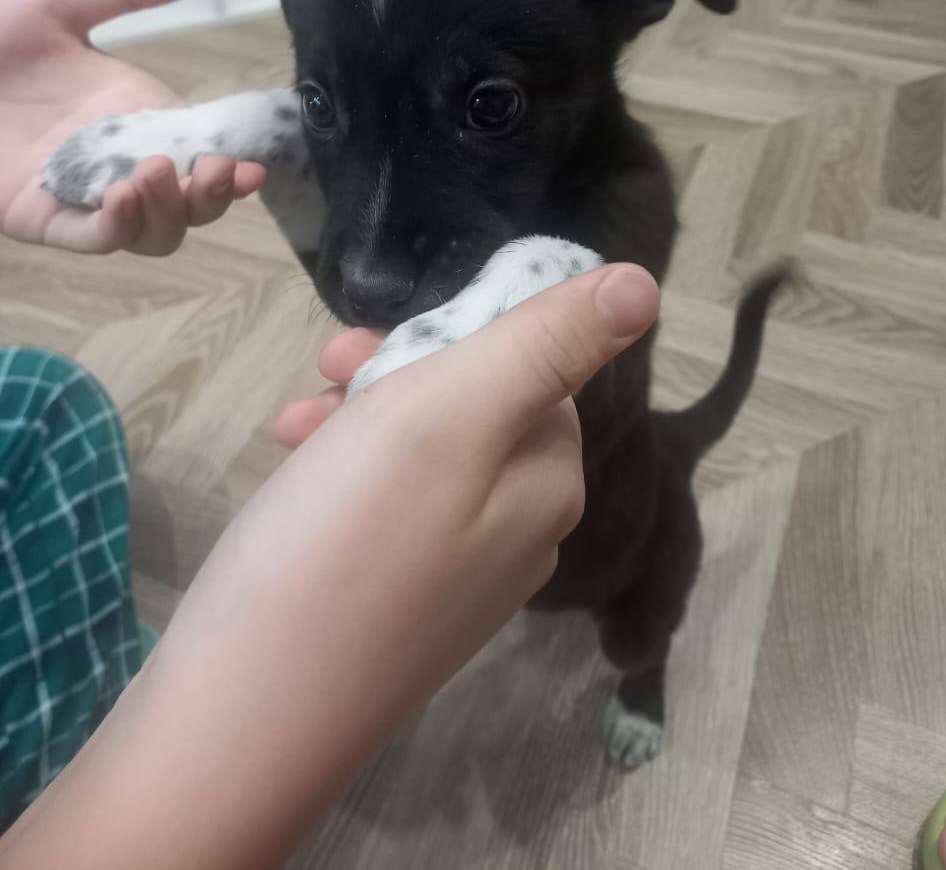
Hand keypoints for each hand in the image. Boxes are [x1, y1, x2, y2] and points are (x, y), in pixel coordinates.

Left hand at [0, 0, 264, 254]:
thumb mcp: (59, 1)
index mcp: (139, 118)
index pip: (202, 155)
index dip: (233, 166)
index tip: (252, 161)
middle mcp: (121, 164)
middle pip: (189, 206)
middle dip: (213, 197)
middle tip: (218, 170)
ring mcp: (85, 195)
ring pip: (151, 233)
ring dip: (171, 213)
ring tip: (158, 174)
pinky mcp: (42, 217)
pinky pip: (91, 239)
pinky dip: (117, 227)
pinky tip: (122, 197)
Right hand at [1, 263, 658, 869]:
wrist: (248, 711)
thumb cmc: (348, 533)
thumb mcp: (451, 411)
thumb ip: (549, 343)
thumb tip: (644, 285)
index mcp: (548, 480)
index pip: (532, 365)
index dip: (455, 336)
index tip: (377, 342)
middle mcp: (521, 530)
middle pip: (472, 404)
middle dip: (394, 374)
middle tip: (326, 370)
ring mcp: (459, 576)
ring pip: (419, 451)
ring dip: (357, 417)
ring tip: (293, 425)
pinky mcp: (401, 603)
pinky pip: (385, 507)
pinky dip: (339, 472)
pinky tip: (291, 473)